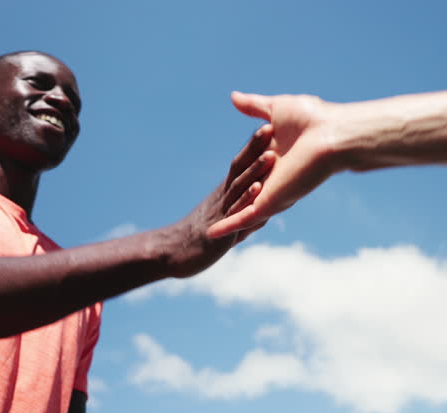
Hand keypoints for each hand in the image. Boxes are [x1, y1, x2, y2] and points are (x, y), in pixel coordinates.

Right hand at [169, 125, 273, 276]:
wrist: (175, 253)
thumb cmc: (200, 236)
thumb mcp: (223, 220)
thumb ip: (242, 213)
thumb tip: (261, 210)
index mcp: (225, 192)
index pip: (240, 164)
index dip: (252, 146)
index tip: (267, 125)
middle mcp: (223, 197)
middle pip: (240, 169)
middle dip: (255, 149)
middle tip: (270, 126)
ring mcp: (222, 212)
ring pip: (239, 187)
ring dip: (254, 171)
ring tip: (271, 155)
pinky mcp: (221, 229)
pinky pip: (236, 212)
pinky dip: (246, 200)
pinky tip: (257, 189)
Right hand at [207, 92, 340, 237]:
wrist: (331, 135)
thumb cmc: (313, 120)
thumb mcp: (277, 110)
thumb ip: (254, 107)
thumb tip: (233, 97)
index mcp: (274, 160)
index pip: (247, 167)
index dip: (236, 173)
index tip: (226, 178)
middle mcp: (272, 178)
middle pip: (243, 190)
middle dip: (231, 200)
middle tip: (214, 207)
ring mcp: (269, 193)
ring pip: (241, 206)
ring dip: (227, 216)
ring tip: (209, 227)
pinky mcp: (269, 204)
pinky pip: (245, 218)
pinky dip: (228, 225)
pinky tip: (212, 233)